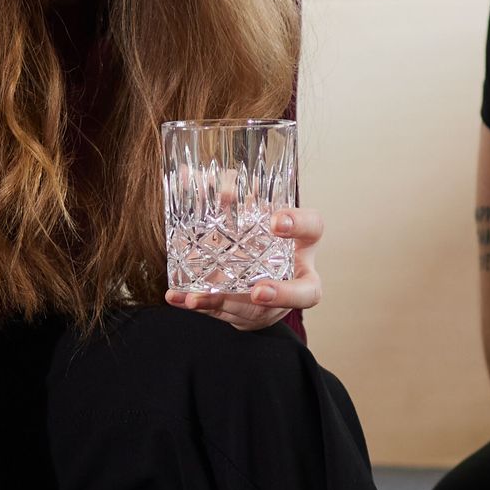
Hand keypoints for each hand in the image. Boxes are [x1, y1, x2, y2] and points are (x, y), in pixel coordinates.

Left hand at [165, 204, 323, 330]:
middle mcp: (295, 275)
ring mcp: (274, 302)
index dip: (299, 225)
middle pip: (306, 292)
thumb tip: (189, 174)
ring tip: (196, 298)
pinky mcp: (249, 315)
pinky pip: (225, 313)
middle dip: (282, 294)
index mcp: (301, 242)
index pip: (313, 228)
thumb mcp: (249, 213)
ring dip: (226, 304)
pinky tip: (176, 297)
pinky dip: (199, 304)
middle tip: (257, 291)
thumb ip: (227, 195)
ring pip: (257, 310)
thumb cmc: (257, 236)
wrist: (253, 274)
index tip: (275, 221)